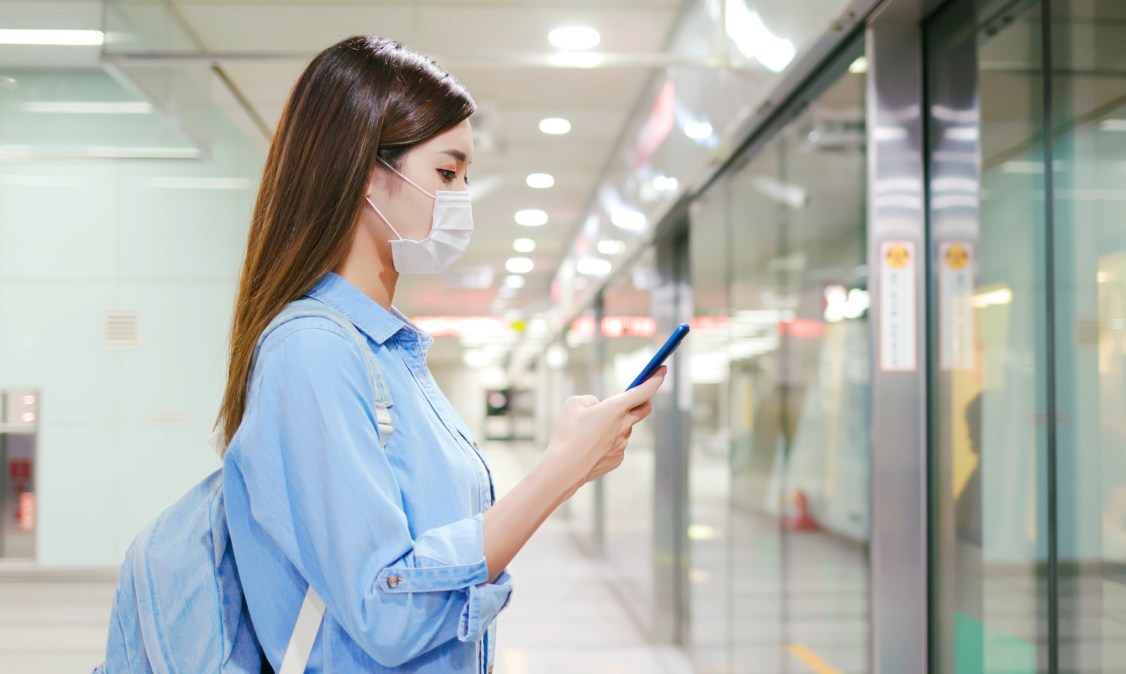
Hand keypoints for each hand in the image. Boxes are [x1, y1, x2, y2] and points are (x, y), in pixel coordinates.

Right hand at [542, 366, 666, 496]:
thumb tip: (598, 406)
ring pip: (624, 428)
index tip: (662, 369)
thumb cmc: (567, 433)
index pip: (644, 390)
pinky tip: (590, 447)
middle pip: (643, 409)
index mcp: (615, 408)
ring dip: (614, 424)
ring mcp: (622, 444)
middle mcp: (623, 426)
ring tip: (589, 431)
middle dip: (642, 400)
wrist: (564, 468)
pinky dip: (607, 441)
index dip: (655, 378)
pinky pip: (616, 445)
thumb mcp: (573, 404)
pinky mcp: (617, 458)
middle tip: (633, 397)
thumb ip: (590, 400)